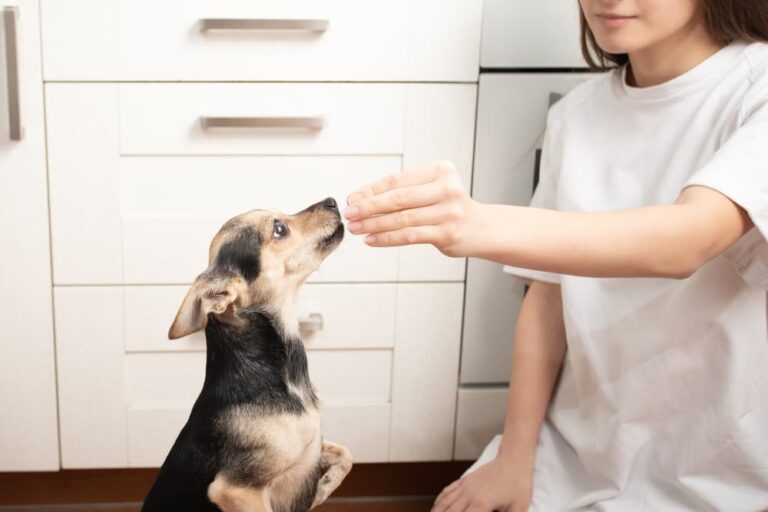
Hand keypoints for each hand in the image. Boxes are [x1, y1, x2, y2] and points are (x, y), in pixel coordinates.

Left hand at [344, 160, 482, 256]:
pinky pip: (409, 236)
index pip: (398, 180)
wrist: (481, 227)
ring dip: (373, 224)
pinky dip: (387, 238)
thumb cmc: (449, 206)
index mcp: (441, 170)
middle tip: (350, 213)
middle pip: (398, 198)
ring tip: (356, 228)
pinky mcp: (447, 233)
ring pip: (401, 219)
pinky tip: (371, 240)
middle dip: (369, 207)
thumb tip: (362, 199)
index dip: (372, 190)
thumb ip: (405, 191)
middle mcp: (446, 188)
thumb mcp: (432, 189)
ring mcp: (448, 211)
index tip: (353, 198)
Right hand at [432, 458, 532, 511]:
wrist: (514, 460)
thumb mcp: (518, 508)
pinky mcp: (465, 480)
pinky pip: (448, 491)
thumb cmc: (518, 484)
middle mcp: (469, 495)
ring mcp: (465, 486)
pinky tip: (436, 506)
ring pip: (445, 502)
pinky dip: (440, 500)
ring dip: (437, 511)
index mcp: (481, 504)